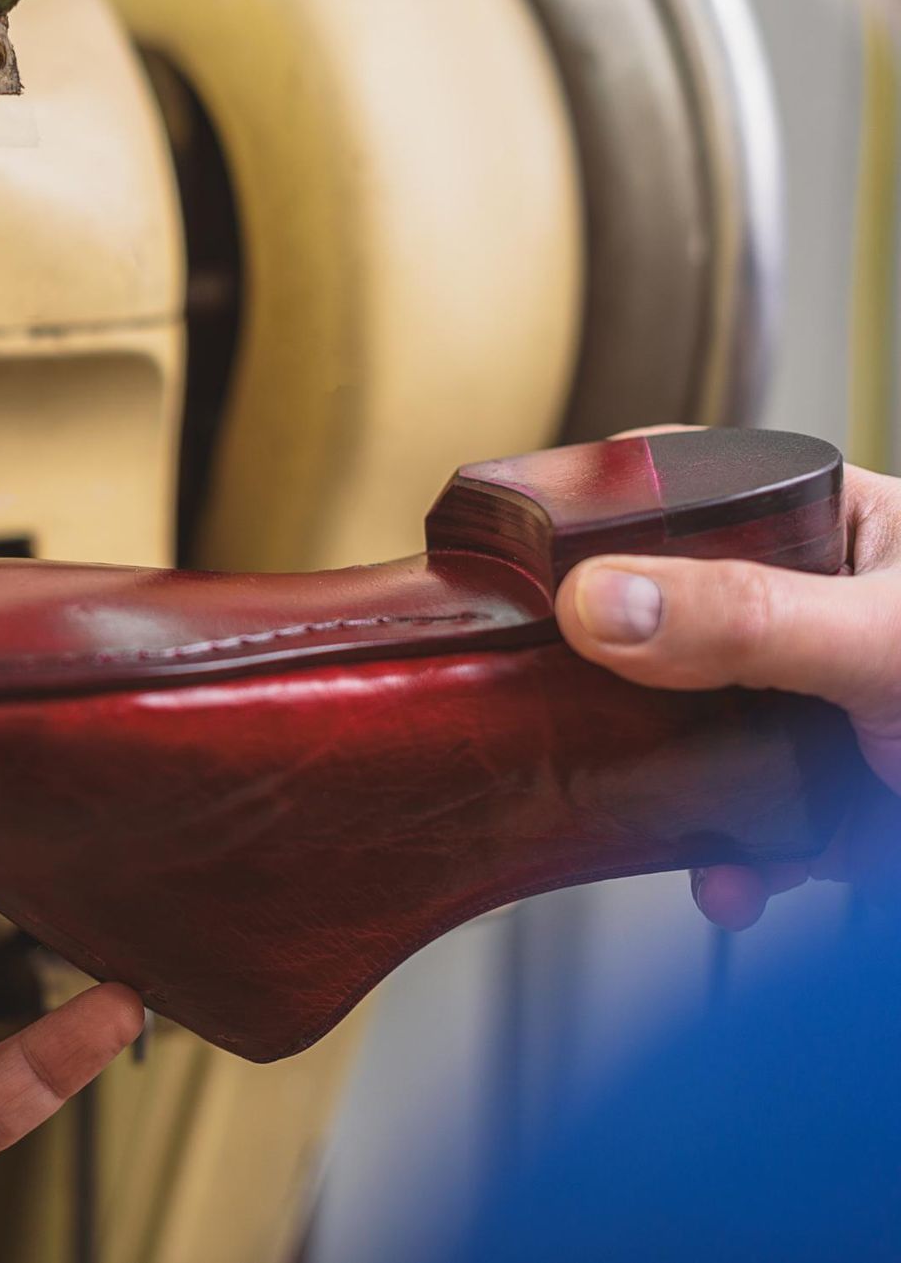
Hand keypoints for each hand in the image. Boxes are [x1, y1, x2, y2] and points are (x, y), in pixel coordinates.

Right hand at [556, 458, 900, 929]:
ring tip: (652, 815)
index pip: (685, 492)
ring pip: (683, 732)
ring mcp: (806, 710)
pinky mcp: (818, 800)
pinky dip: (723, 864)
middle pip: (659, 623)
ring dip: (659, 788)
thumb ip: (748, 619)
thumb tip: (599, 601)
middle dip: (607, 676)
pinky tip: (738, 885)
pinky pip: (733, 824)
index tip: (515, 558)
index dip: (599, 515)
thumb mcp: (886, 641)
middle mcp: (805, 614)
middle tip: (542, 700)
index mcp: (830, 533)